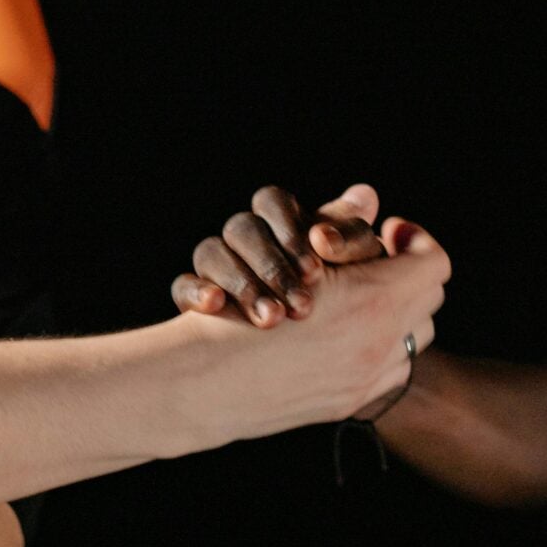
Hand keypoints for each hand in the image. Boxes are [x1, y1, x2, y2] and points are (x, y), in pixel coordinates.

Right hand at [171, 183, 387, 326]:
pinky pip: (182, 285)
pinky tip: (216, 306)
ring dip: (243, 284)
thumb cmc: (339, 294)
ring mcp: (217, 263)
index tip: (316, 270)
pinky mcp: (197, 295)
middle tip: (302, 308)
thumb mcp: (353, 267)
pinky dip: (197, 292)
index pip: (272, 202)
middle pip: (242, 228)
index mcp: (280, 218)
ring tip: (272, 320)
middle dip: (273, 268)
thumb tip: (364, 196)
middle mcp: (245, 235)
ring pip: (211, 253)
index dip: (290, 231)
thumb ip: (351, 234)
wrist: (312, 350)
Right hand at [179, 217, 450, 439]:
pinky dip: (380, 348)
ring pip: (419, 335)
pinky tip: (347, 334)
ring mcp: (368, 379)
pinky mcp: (351, 403)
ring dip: (398, 313)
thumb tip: (368, 196)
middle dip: (407, 273)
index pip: (433, 261)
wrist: (208, 381)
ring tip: (365, 301)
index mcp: (375, 300)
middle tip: (377, 263)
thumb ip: (340, 228)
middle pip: (431, 297)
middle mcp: (380, 344)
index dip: (414, 239)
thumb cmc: (241, 305)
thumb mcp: (290, 252)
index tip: (390, 231)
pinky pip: (394, 369)